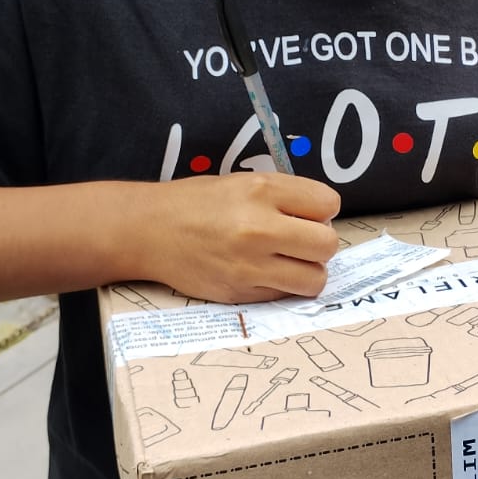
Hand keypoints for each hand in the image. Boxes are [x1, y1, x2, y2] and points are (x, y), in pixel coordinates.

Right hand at [143, 172, 341, 303]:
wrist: (149, 231)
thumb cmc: (197, 203)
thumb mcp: (242, 183)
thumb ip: (283, 197)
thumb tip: (322, 219)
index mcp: (262, 190)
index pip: (328, 204)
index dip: (322, 212)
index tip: (308, 216)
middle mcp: (259, 227)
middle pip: (327, 244)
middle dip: (320, 244)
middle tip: (300, 242)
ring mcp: (250, 264)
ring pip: (314, 279)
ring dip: (308, 272)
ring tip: (289, 263)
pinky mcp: (240, 292)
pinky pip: (284, 295)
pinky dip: (282, 287)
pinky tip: (263, 273)